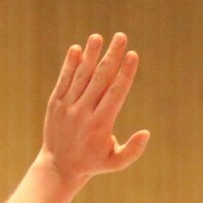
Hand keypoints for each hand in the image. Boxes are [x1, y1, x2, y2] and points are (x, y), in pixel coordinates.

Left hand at [37, 34, 151, 184]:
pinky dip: (69, 65)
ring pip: (81, 76)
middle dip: (111, 57)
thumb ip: (132, 150)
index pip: (115, 93)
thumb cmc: (93, 163)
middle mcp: (83, 112)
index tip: (132, 55)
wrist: (58, 166)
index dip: (124, 73)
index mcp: (100, 124)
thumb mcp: (116, 162)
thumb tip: (146, 133)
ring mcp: (68, 106)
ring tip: (97, 37)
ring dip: (90, 55)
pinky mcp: (55, 103)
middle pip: (100, 79)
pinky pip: (64, 80)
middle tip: (121, 36)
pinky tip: (76, 49)